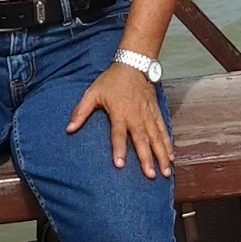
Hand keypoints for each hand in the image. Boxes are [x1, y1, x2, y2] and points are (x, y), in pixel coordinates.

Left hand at [65, 63, 172, 178]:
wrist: (133, 65)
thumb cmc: (111, 81)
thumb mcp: (93, 93)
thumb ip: (81, 111)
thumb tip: (69, 128)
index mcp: (119, 113)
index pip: (118, 134)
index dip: (118, 149)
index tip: (120, 165)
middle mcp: (136, 116)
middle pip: (142, 140)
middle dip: (147, 159)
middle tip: (151, 176)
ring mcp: (148, 115)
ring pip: (156, 138)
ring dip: (161, 155)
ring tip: (166, 172)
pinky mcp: (156, 112)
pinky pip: (163, 130)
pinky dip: (168, 143)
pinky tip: (171, 156)